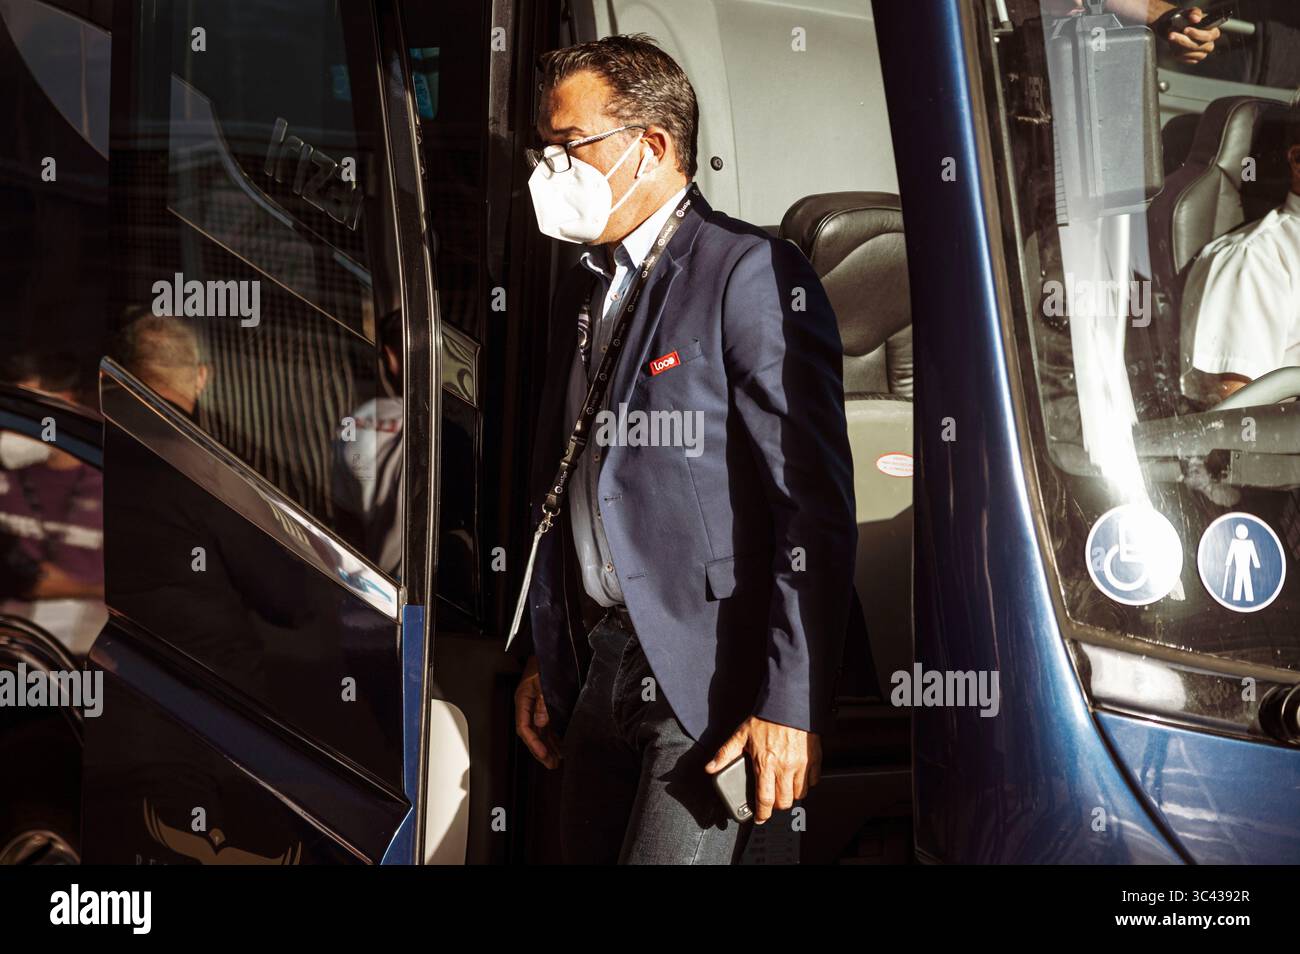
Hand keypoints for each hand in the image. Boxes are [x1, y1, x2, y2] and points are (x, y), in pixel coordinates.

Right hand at [514, 655, 561, 768]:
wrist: (551, 649)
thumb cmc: (544, 661)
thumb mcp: (543, 681)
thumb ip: (543, 702)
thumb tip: (542, 721)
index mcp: (523, 699)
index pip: (523, 727)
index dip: (533, 742)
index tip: (543, 753)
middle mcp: (528, 705)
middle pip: (531, 733)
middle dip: (541, 750)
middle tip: (551, 763)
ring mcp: (537, 705)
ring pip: (540, 731)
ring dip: (548, 746)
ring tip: (557, 760)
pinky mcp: (546, 704)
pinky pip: (548, 725)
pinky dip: (554, 736)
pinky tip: (561, 745)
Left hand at [705, 716, 821, 824]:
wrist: (789, 703)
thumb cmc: (766, 717)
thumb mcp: (741, 734)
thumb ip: (725, 753)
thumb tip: (711, 767)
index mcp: (765, 763)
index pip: (764, 799)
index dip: (762, 814)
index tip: (759, 817)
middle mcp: (785, 767)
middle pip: (783, 802)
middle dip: (776, 805)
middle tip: (771, 800)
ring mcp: (801, 764)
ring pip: (799, 794)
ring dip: (791, 795)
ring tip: (783, 788)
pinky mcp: (814, 759)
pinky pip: (813, 781)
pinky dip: (806, 783)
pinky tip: (798, 777)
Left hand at [1160, 6, 1220, 64]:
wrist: (1177, 28)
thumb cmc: (1187, 19)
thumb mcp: (1190, 13)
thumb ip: (1194, 13)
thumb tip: (1195, 18)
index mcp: (1213, 32)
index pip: (1208, 36)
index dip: (1197, 34)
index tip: (1185, 30)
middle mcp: (1209, 45)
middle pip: (1197, 47)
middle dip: (1182, 41)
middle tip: (1170, 35)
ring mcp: (1201, 54)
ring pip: (1188, 53)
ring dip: (1176, 45)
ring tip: (1171, 36)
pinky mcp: (1192, 60)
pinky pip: (1183, 58)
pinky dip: (1175, 51)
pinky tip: (1173, 44)